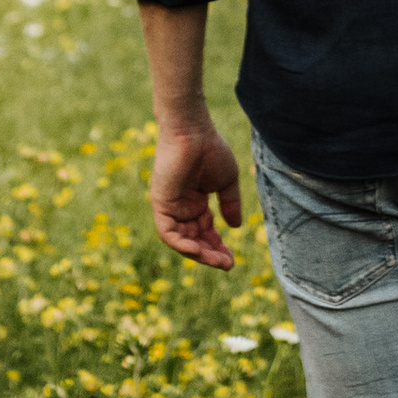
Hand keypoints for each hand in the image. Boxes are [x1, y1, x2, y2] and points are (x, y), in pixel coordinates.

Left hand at [151, 113, 244, 271]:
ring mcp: (170, 207)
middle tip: (228, 264)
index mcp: (195, 203)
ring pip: (181, 241)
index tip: (232, 259)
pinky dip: (182, 245)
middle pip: (195, 240)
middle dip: (211, 255)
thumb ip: (229, 204)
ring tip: (218, 261)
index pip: (206, 232)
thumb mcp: (226, 182)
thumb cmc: (211, 150)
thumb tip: (236, 227)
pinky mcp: (161, 205)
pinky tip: (198, 251)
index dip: (218, 247)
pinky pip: (168, 233)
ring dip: (199, 254)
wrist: (194, 132)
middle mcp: (181, 208)